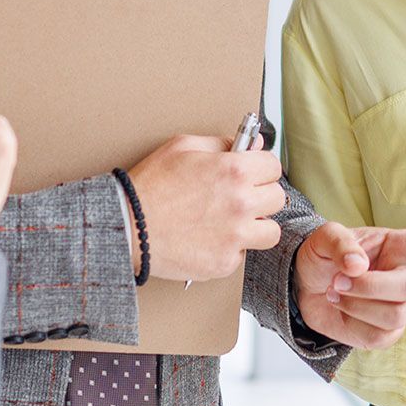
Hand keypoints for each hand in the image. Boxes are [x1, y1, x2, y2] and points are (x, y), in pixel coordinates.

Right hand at [127, 134, 285, 281]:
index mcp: (234, 171)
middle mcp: (240, 204)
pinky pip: (243, 255)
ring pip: (270, 232)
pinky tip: (210, 238)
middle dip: (260, 195)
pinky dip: (230, 249)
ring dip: (256, 226)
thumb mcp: (182, 147)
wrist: (127, 226)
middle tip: (240, 197)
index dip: (261, 168)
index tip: (252, 173)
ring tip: (233, 222)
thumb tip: (252, 144)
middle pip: (277, 199)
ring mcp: (235, 236)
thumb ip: (222, 142)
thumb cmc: (150, 186)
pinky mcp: (224, 262)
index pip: (273, 167)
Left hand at [293, 223, 405, 349]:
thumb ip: (341, 244)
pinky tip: (342, 308)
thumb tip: (358, 264)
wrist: (304, 286)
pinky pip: (380, 337)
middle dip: (369, 286)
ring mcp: (400, 307)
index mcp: (401, 246)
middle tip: (337, 278)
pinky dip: (352, 323)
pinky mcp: (386, 334)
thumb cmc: (322, 255)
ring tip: (336, 289)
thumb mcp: (325, 238)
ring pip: (394, 315)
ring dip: (356, 303)